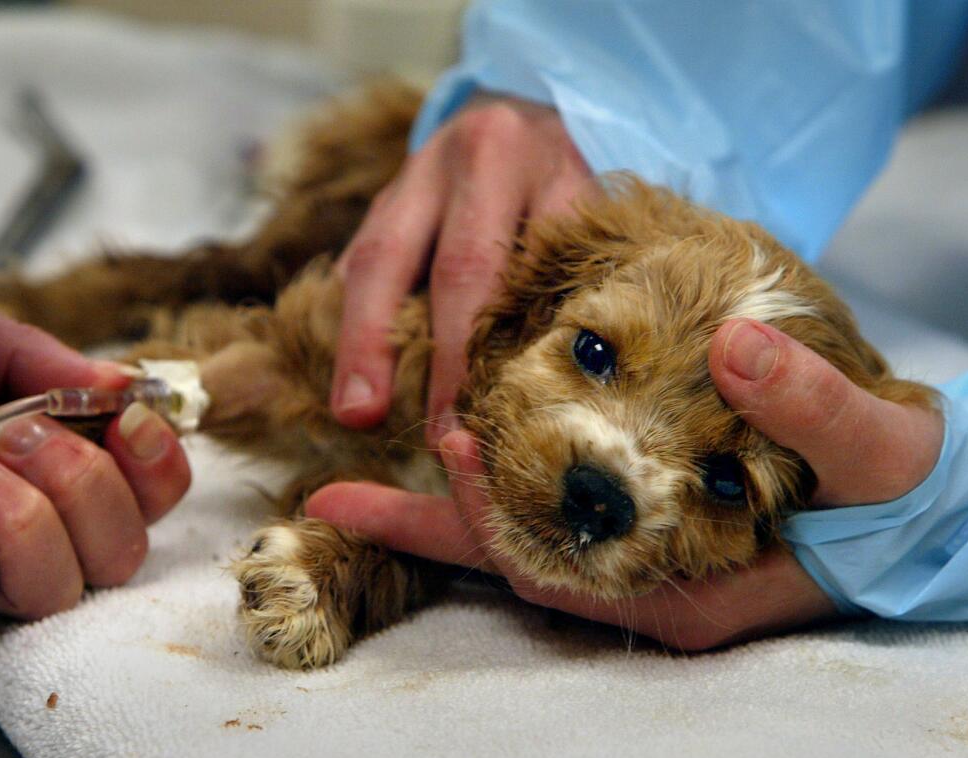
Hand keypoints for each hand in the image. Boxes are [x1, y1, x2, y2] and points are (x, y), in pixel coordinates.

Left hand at [0, 266, 190, 633]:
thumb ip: (23, 352)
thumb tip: (123, 383)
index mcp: (32, 431)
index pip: (140, 478)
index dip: (156, 462)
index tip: (128, 422)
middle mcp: (13, 498)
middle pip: (120, 544)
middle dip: (88, 488)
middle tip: (18, 434)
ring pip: (58, 586)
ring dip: (21, 522)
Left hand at [308, 318, 943, 649]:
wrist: (904, 491)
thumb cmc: (893, 481)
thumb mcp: (875, 443)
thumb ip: (814, 406)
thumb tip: (742, 351)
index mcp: (684, 591)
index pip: (561, 567)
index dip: (498, 516)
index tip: (454, 449)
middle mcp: (641, 587)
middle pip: (514, 562)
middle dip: (431, 529)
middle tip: (342, 497)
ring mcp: (629, 562)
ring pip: (518, 541)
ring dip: (442, 512)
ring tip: (354, 491)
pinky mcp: (628, 526)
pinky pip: (542, 513)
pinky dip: (492, 489)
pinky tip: (449, 451)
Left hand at [330, 94, 602, 446]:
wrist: (546, 111)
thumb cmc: (463, 186)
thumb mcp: (410, 211)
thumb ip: (378, 279)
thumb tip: (354, 387)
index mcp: (422, 172)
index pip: (382, 258)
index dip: (365, 340)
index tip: (358, 413)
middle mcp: (488, 160)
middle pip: (465, 271)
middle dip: (451, 364)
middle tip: (444, 437)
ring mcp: (559, 174)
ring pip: (537, 277)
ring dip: (520, 358)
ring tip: (507, 424)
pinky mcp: (613, 202)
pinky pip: (590, 279)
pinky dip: (572, 336)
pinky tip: (564, 384)